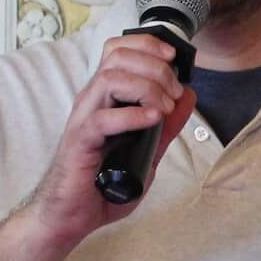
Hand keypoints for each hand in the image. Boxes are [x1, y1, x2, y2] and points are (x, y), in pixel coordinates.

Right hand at [23, 31, 198, 248]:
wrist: (72, 215)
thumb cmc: (101, 183)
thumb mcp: (147, 151)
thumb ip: (167, 125)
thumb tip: (188, 97)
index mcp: (105, 98)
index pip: (119, 49)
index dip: (147, 44)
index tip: (172, 57)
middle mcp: (92, 102)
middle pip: (118, 57)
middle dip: (155, 68)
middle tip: (172, 94)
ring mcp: (84, 119)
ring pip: (110, 79)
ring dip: (146, 88)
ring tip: (162, 110)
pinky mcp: (80, 141)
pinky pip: (103, 118)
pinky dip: (133, 115)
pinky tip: (151, 121)